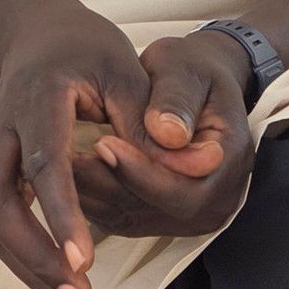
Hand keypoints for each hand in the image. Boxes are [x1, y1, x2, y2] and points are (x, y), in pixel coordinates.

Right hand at [0, 0, 153, 288]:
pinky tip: (60, 285)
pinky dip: (23, 259)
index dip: (61, 214)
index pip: (43, 164)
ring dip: (29, 268)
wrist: (38, 34)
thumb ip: (143, 115)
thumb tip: (170, 164)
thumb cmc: (87, 50)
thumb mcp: (124, 68)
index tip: (85, 260)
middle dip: (36, 258)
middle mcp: (2, 129)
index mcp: (36, 99)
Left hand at [73, 32, 255, 240]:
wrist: (195, 85)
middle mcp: (215, 200)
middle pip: (155, 209)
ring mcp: (188, 216)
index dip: (141, 170)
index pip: (184, 187)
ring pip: (132, 217)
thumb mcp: (186, 71)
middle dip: (109, 182)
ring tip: (59, 161)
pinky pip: (120, 217)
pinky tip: (65, 174)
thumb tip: (168, 134)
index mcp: (229, 162)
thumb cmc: (191, 71)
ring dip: (93, 194)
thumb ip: (177, 100)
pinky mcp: (160, 217)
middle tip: (68, 154)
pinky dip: (91, 199)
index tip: (104, 141)